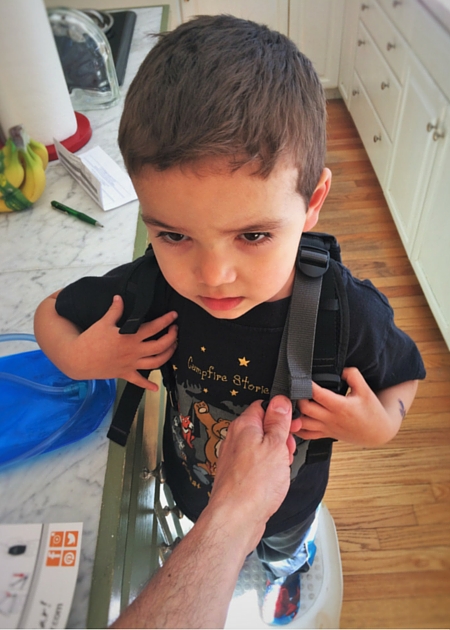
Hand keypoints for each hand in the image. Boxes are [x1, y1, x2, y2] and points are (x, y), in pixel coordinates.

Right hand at [63, 295, 177, 389]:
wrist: (78, 360)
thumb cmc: (90, 340)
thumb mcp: (103, 322)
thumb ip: (115, 310)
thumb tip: (119, 298)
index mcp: (130, 337)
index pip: (154, 328)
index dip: (166, 320)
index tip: (173, 315)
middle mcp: (134, 352)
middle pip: (160, 346)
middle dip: (171, 338)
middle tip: (175, 330)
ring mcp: (131, 364)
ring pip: (156, 363)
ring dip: (168, 355)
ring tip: (172, 348)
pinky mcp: (125, 374)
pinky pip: (138, 382)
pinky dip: (148, 385)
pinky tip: (156, 388)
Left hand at [209, 396, 295, 546]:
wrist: (236, 518)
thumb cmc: (253, 484)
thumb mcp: (276, 445)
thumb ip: (279, 421)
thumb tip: (280, 401)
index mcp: (244, 425)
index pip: (264, 406)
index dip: (281, 414)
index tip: (292, 424)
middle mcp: (236, 438)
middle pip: (264, 427)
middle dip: (281, 438)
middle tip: (287, 450)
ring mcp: (236, 457)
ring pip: (262, 447)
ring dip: (277, 456)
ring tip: (280, 469)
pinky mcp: (238, 474)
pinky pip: (258, 464)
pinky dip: (268, 470)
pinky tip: (273, 481)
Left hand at [292, 367, 406, 446]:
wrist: (377, 432)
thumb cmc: (371, 411)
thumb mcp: (366, 390)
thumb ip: (353, 375)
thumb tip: (340, 369)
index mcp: (340, 406)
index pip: (317, 394)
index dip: (307, 384)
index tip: (302, 376)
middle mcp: (331, 418)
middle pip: (305, 408)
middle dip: (297, 397)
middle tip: (296, 388)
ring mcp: (327, 428)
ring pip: (302, 424)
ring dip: (294, 413)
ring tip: (292, 402)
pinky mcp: (326, 434)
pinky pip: (306, 435)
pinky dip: (297, 428)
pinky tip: (294, 418)